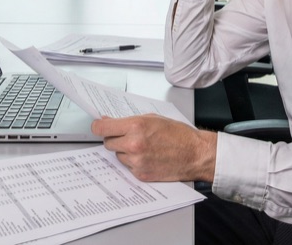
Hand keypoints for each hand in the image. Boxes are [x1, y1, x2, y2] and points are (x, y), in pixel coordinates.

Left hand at [92, 114, 216, 182]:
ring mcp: (136, 161)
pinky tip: (148, 156)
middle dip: (114, 138)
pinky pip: (127, 166)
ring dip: (124, 151)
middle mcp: (133, 144)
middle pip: (107, 142)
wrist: (194, 154)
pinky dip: (133, 162)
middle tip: (127, 136)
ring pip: (117, 155)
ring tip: (143, 147)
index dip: (98, 126)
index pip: (102, 128)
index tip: (97, 126)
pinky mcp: (140, 174)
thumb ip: (129, 120)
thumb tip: (109, 121)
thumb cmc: (178, 134)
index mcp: (135, 126)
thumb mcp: (152, 118)